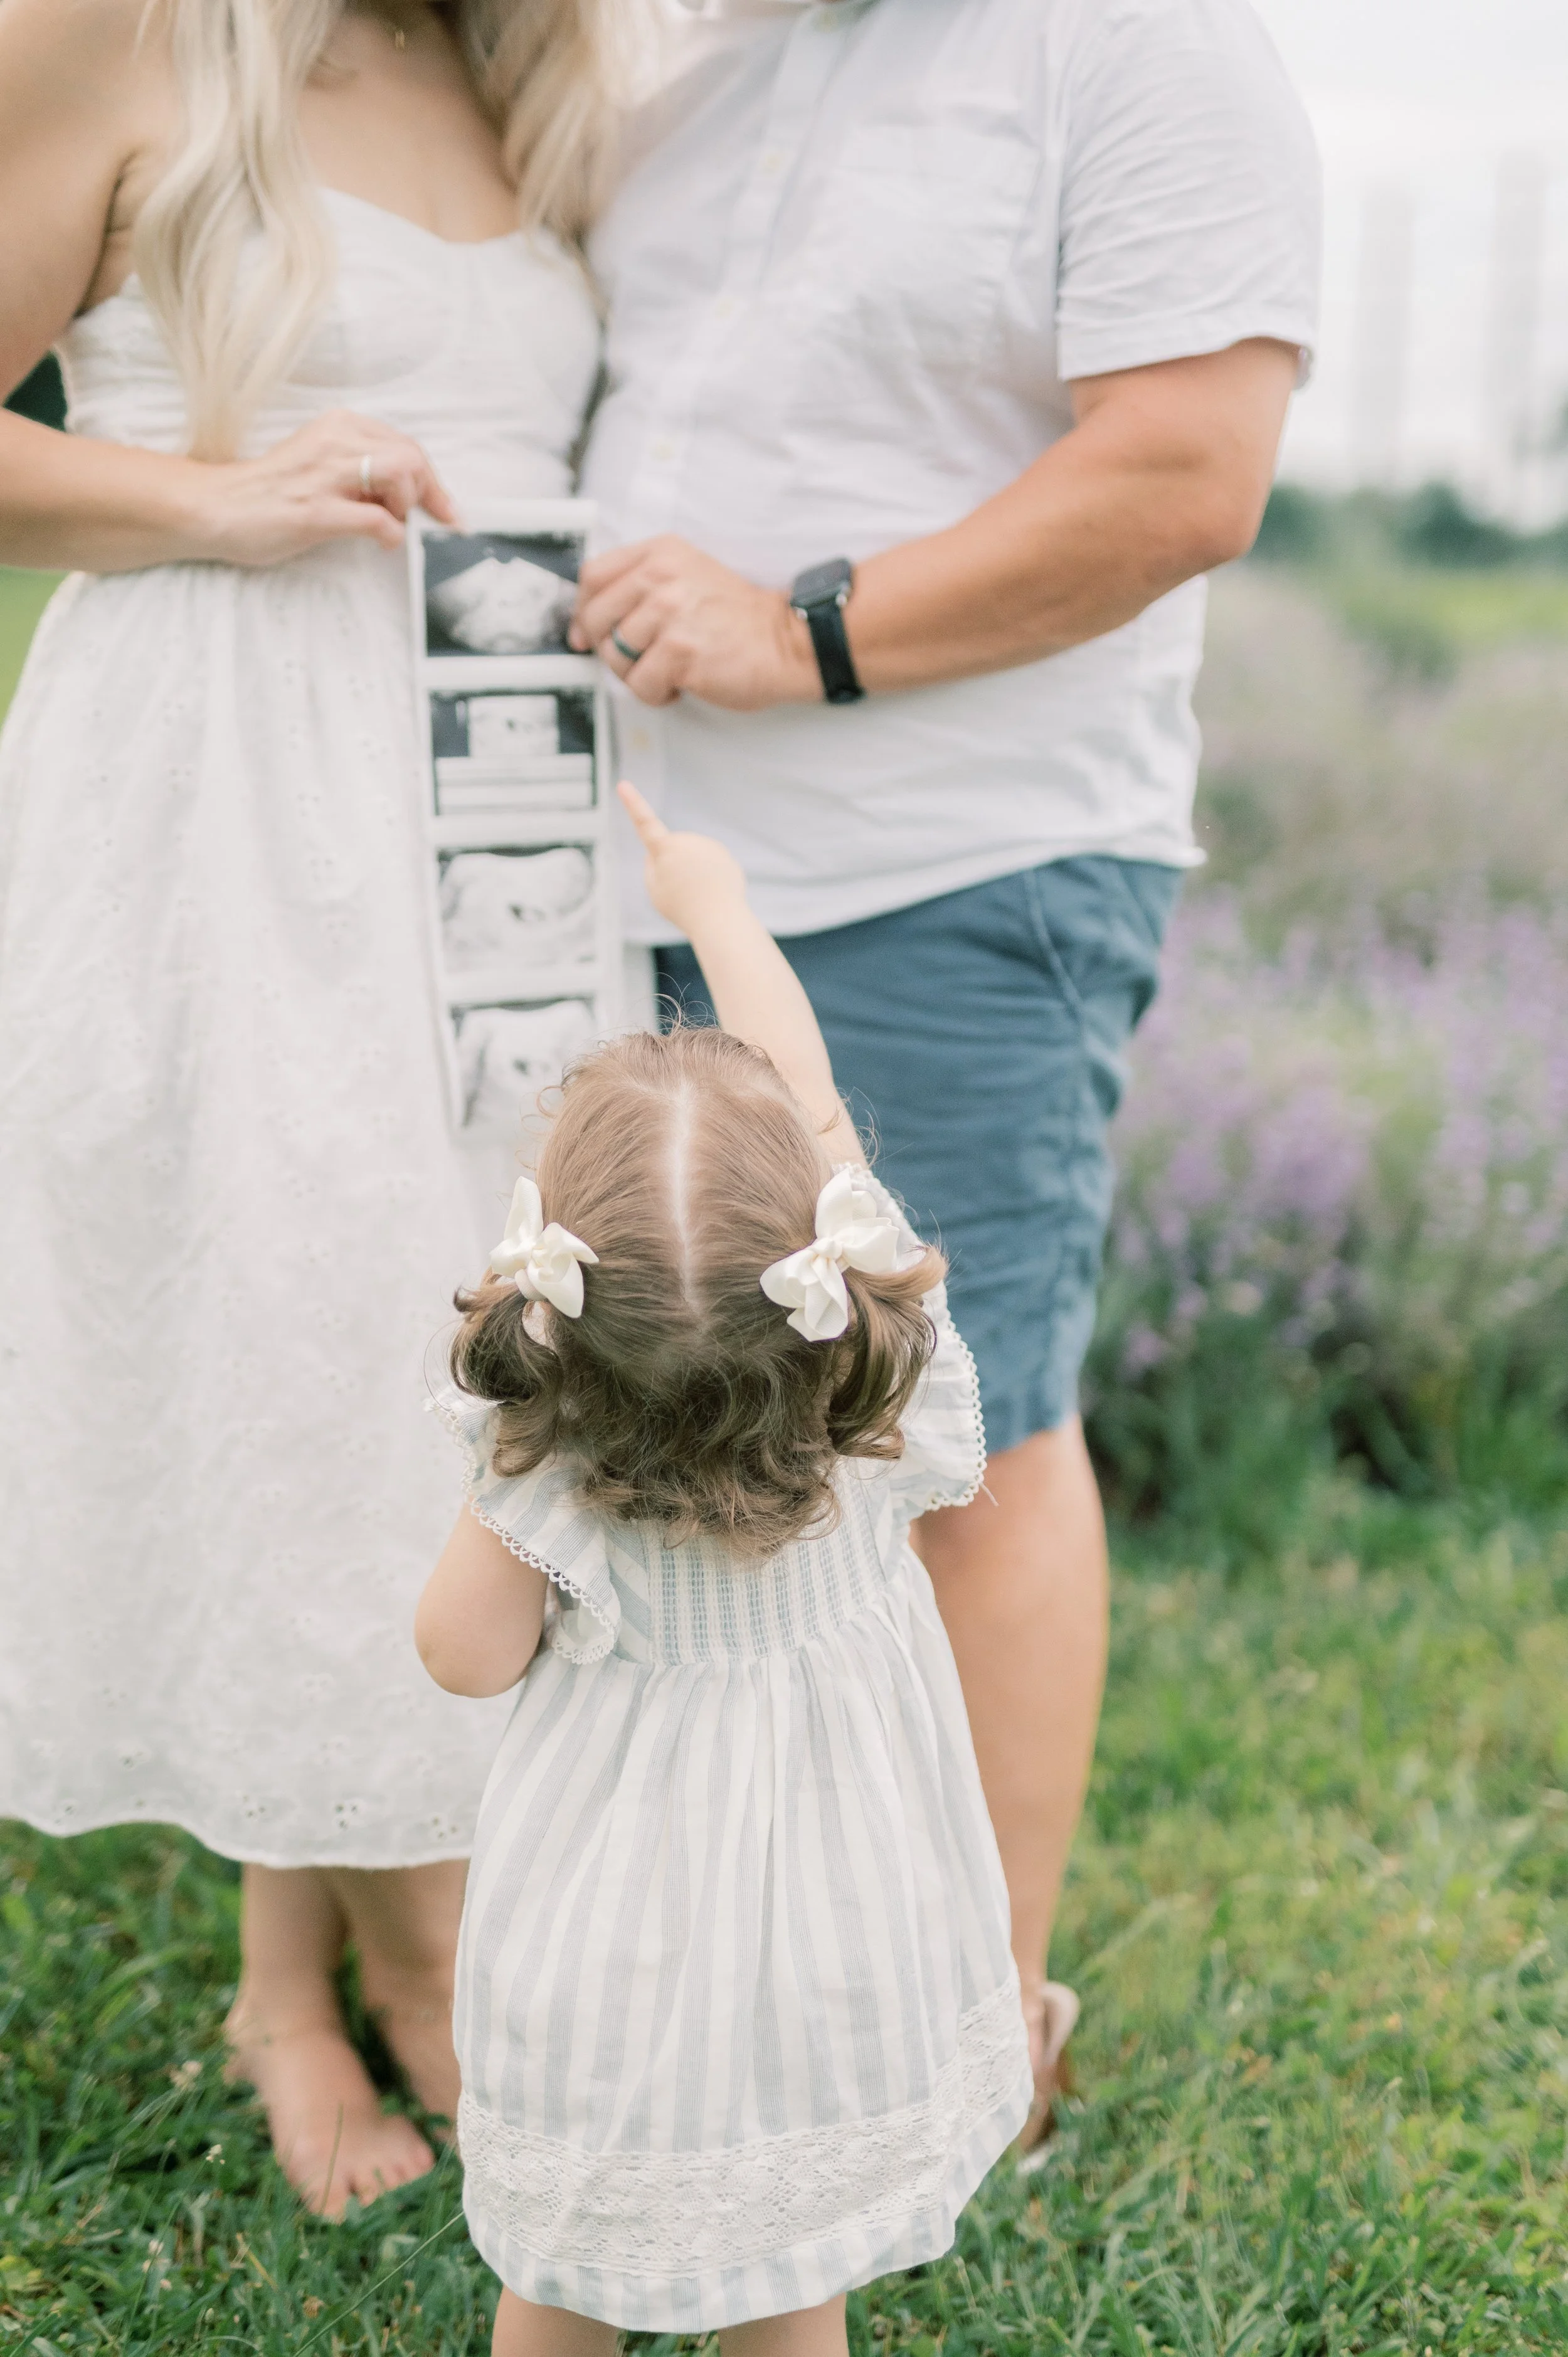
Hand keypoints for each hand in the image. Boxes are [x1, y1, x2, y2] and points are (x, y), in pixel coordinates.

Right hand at [191, 409, 457, 567]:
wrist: (218, 507)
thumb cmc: (271, 492)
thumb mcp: (321, 462)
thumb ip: (359, 467)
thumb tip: (406, 492)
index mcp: (338, 427)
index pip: (405, 444)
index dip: (432, 480)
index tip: (445, 509)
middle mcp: (333, 441)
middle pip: (410, 456)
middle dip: (429, 493)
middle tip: (425, 520)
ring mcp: (324, 475)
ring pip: (399, 477)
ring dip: (405, 507)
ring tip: (388, 523)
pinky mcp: (316, 510)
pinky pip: (376, 519)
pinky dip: (390, 534)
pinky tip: (381, 542)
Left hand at [572, 535, 820, 709]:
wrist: (787, 642)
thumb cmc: (739, 619)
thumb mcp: (688, 577)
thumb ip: (639, 587)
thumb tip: (584, 626)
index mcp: (660, 553)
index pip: (593, 576)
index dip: (584, 610)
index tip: (588, 633)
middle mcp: (661, 577)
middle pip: (597, 617)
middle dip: (611, 648)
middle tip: (643, 657)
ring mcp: (669, 613)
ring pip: (615, 655)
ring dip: (638, 674)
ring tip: (670, 669)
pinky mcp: (679, 651)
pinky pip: (640, 685)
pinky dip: (658, 694)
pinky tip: (682, 683)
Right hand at [617, 781, 747, 938]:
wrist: (721, 919)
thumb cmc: (683, 908)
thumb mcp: (655, 890)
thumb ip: (651, 865)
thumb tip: (658, 852)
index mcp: (665, 849)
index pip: (645, 823)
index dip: (632, 803)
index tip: (623, 784)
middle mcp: (688, 841)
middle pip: (670, 849)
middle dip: (671, 865)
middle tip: (679, 891)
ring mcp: (708, 846)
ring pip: (691, 856)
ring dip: (691, 871)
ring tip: (697, 893)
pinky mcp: (724, 855)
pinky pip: (708, 864)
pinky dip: (708, 877)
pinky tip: (712, 893)